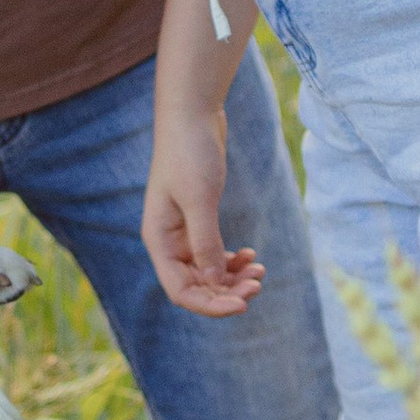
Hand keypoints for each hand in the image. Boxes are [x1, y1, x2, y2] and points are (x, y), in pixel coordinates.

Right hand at [143, 107, 263, 316]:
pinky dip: (232, 260)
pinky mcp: (198, 219)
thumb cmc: (190, 153)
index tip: (243, 303)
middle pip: (196, 285)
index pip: (181, 290)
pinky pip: (214, 253)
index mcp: (159, 240)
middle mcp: (168, 241)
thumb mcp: (199, 199)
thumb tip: (215, 282)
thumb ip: (205, 242)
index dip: (210, 304)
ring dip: (233, 277)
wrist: (192, 115)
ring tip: (260, 270)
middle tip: (259, 283)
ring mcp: (183, 231)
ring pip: (208, 272)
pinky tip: (251, 255)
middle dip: (227, 291)